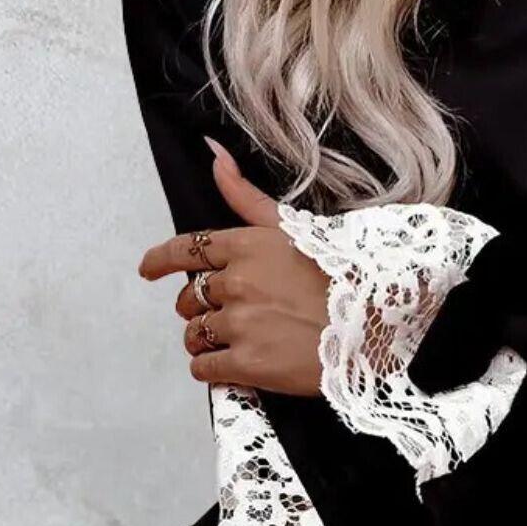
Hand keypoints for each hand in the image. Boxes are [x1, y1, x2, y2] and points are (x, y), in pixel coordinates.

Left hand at [137, 139, 329, 394]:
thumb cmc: (345, 278)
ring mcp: (241, 324)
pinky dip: (211, 369)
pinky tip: (232, 367)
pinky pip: (204, 368)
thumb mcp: (295, 228)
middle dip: (199, 307)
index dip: (161, 260)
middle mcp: (237, 283)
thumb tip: (214, 156)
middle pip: (190, 298)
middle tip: (226, 316)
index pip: (186, 249)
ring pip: (194, 335)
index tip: (149, 270)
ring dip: (204, 340)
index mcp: (247, 246)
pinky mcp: (248, 364)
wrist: (377, 328)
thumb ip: (247, 197)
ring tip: (233, 344)